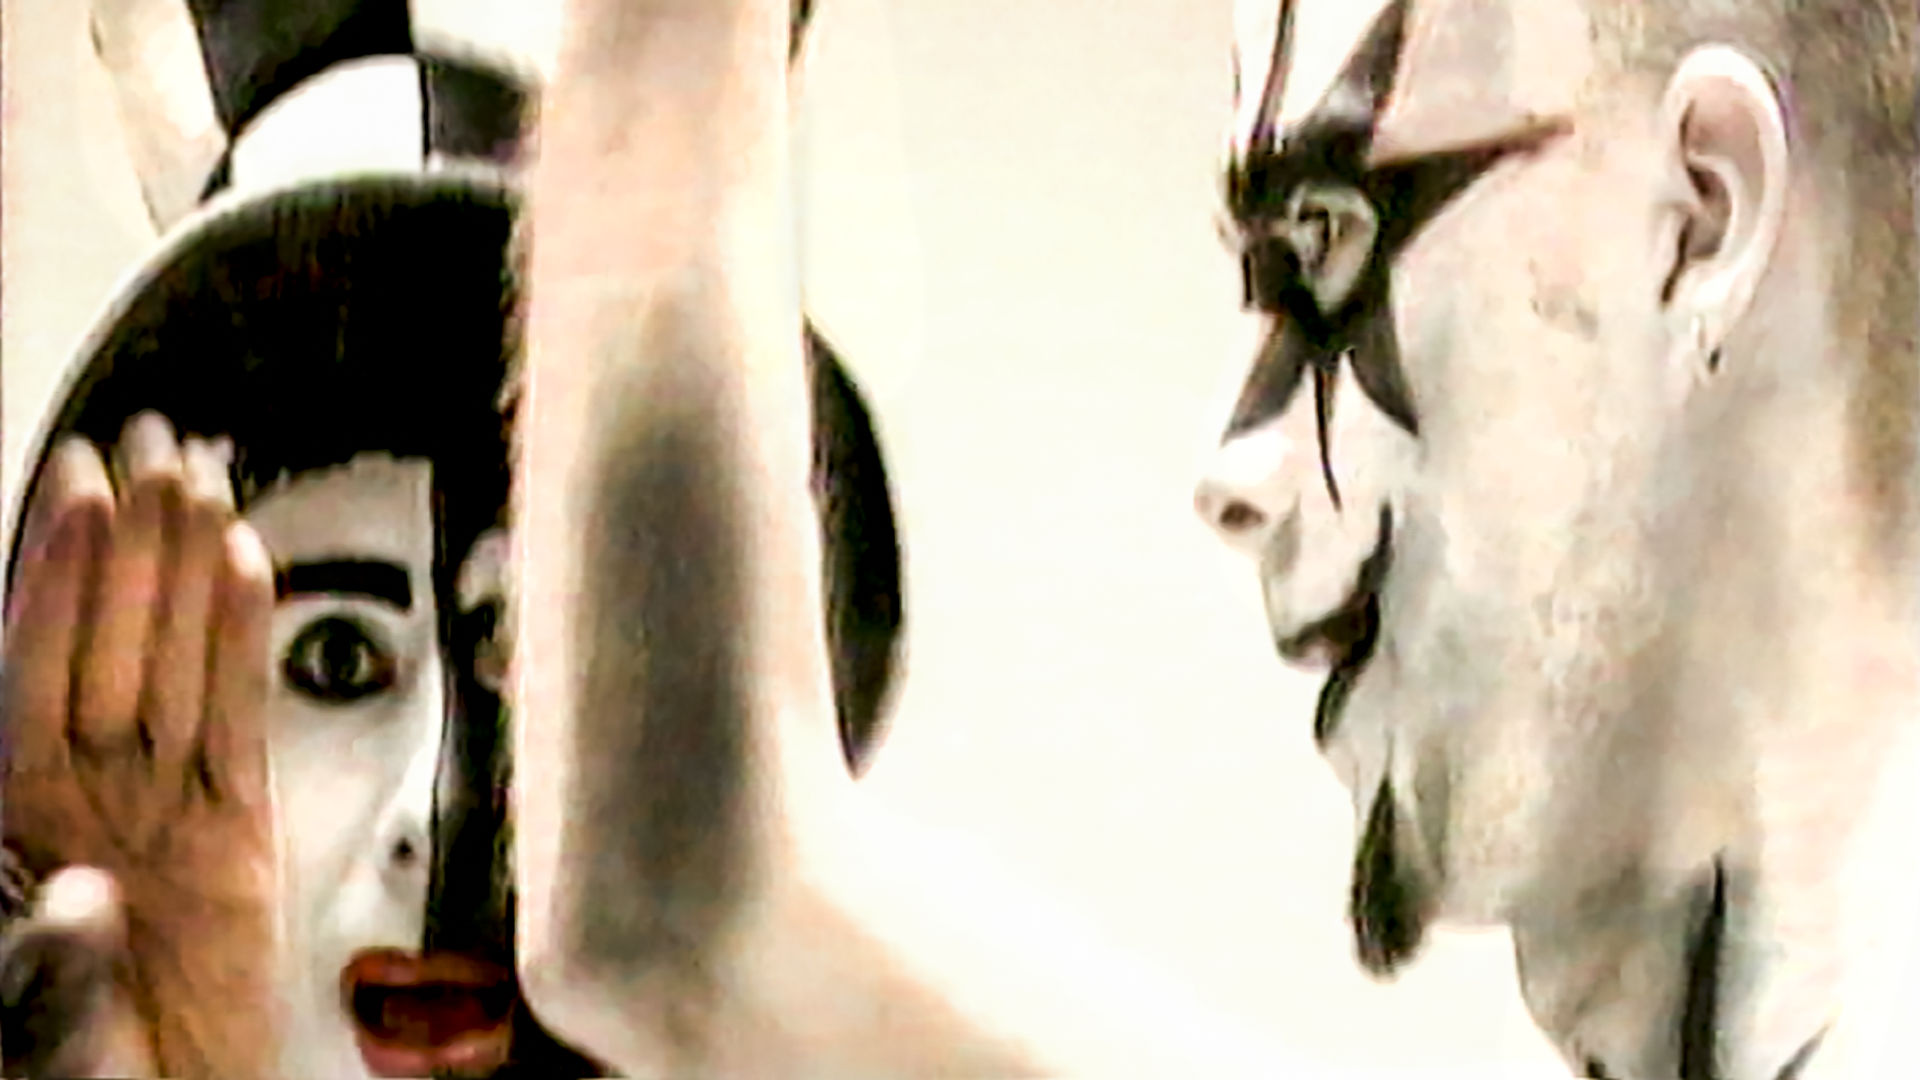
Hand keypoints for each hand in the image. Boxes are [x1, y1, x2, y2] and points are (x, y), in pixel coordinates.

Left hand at [3, 412, 276, 1077]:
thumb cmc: (78, 1070)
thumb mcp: (32, 1024)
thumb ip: (44, 967)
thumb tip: (82, 892)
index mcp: (13, 819)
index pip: (31, 670)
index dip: (58, 577)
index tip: (81, 487)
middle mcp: (85, 796)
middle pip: (109, 645)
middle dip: (131, 542)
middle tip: (157, 442)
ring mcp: (164, 810)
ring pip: (175, 667)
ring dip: (191, 571)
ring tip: (206, 478)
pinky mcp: (237, 839)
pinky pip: (240, 727)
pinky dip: (244, 652)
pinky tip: (249, 575)